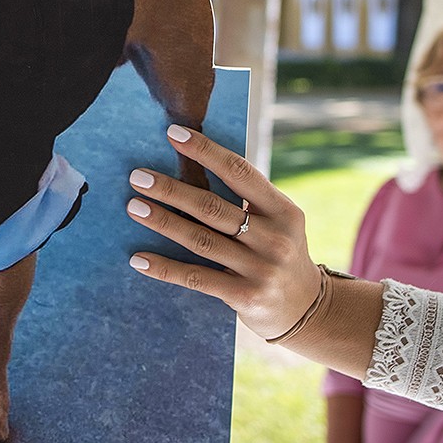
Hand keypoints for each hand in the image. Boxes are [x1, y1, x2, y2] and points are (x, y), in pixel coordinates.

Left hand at [125, 124, 324, 339]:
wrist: (308, 309)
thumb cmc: (279, 251)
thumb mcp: (278, 221)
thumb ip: (247, 199)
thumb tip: (193, 163)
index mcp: (283, 210)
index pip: (239, 173)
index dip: (206, 151)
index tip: (174, 134)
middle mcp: (275, 238)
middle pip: (212, 207)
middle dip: (171, 190)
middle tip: (138, 177)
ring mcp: (260, 269)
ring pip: (201, 240)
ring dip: (163, 222)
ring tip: (134, 207)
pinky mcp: (245, 297)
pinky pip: (196, 278)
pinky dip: (165, 268)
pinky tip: (138, 259)